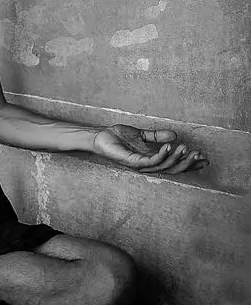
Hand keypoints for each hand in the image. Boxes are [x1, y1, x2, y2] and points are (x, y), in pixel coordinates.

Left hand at [92, 125, 207, 173]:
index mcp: (151, 160)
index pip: (174, 165)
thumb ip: (157, 136)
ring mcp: (140, 166)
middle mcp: (147, 166)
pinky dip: (160, 155)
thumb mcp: (142, 135)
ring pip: (163, 167)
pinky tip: (169, 147)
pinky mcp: (131, 162)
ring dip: (176, 158)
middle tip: (200, 155)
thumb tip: (174, 136)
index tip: (204, 159)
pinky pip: (149, 162)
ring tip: (186, 148)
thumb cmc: (118, 137)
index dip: (189, 164)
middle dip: (187, 163)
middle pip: (172, 169)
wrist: (100, 136)